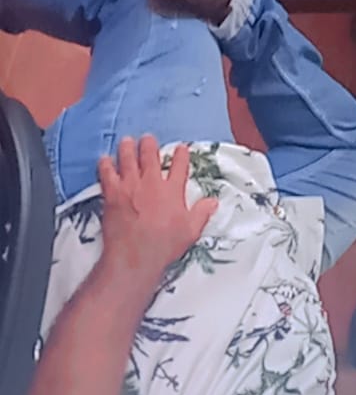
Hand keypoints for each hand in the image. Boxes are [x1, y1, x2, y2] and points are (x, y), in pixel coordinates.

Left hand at [98, 137, 217, 281]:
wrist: (135, 256)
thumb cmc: (163, 245)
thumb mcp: (190, 231)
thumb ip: (201, 213)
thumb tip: (212, 202)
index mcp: (172, 191)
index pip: (179, 167)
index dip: (181, 155)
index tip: (181, 148)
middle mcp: (151, 184)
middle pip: (150, 156)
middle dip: (149, 145)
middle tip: (148, 139)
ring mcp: (130, 187)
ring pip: (128, 160)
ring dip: (128, 149)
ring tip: (127, 141)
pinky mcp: (113, 194)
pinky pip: (107, 174)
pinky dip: (106, 165)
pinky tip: (105, 160)